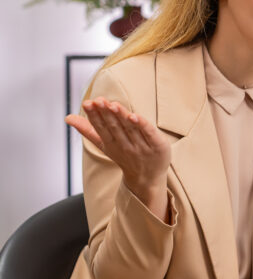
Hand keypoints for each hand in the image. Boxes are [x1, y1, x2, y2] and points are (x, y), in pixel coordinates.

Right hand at [66, 97, 170, 219]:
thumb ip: (88, 130)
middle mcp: (125, 145)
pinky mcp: (157, 146)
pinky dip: (142, 125)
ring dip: (121, 117)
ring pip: (130, 129)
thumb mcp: (104, 144)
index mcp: (111, 143)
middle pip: (114, 127)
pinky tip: (134, 116)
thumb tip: (67, 117)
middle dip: (106, 113)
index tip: (88, 103)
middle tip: (98, 100)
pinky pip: (149, 134)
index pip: (101, 128)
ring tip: (113, 105)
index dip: (94, 116)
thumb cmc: (124, 155)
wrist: (147, 178)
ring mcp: (141, 146)